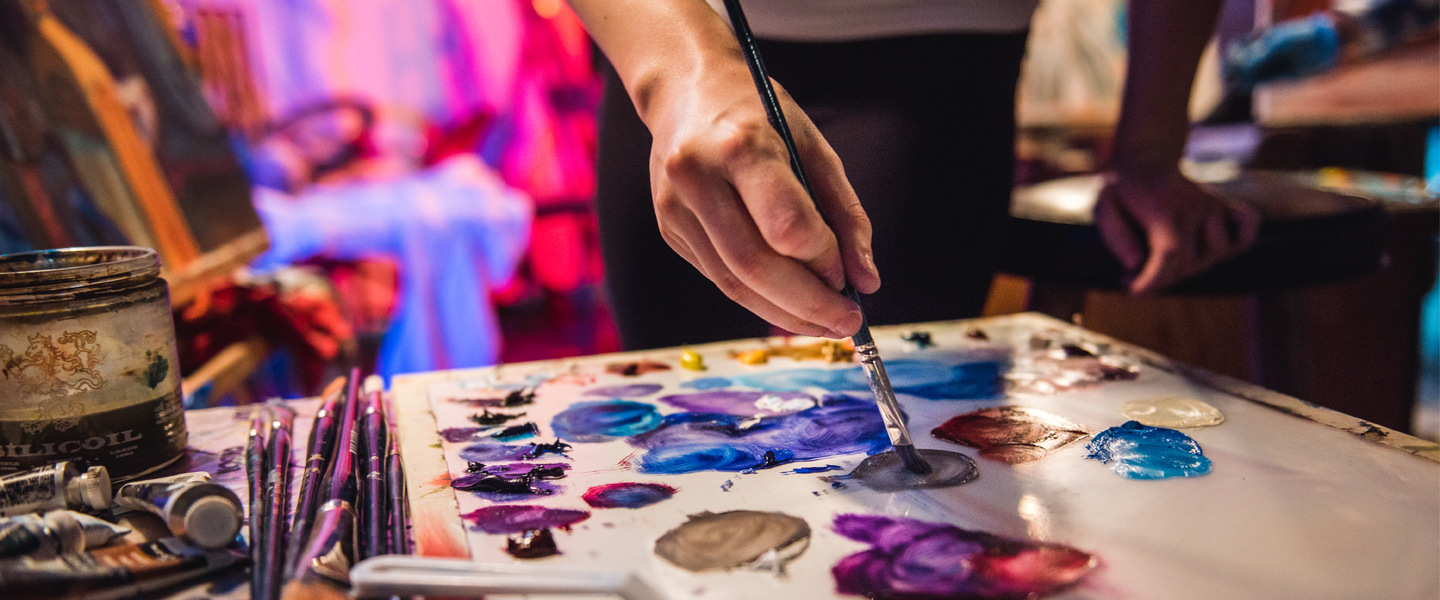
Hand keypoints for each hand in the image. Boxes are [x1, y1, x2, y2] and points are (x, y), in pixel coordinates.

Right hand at [641, 58, 879, 337]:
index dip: (822, 261)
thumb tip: (865, 282)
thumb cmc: (760, 116)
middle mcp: (697, 177)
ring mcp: (674, 207)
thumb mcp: (814, 148)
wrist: (685, 90)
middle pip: (755, 266)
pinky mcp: (668, 228)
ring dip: (784, 313)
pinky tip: (788, 302)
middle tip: (847, 323)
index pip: (786, 226)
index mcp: (741, 145)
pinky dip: (759, 297)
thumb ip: (844, 215)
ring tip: (825, 322)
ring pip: (733, 283)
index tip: (848, 277)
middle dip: (807, 304)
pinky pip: (719, 277)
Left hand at [1094, 168, 1260, 293]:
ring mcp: (1212, 206)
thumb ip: (1116, 236)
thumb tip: (1134, 264)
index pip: (1170, 255)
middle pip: (1190, 262)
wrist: (1145, 156)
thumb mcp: (1105, 206)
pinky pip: (1247, 226)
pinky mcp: (1223, 206)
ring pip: (1220, 250)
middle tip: (1132, 276)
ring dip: (1193, 264)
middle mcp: (1194, 208)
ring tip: (1165, 261)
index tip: (1134, 291)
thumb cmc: (1124, 187)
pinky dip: (1244, 236)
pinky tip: (1214, 243)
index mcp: (1164, 210)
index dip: (1154, 280)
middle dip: (1161, 278)